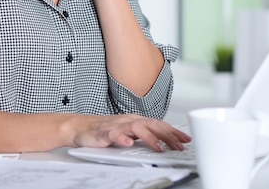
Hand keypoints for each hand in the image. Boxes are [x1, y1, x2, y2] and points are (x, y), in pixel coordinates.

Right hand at [73, 114, 191, 151]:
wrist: (82, 128)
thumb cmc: (107, 130)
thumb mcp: (131, 132)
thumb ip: (146, 136)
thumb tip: (166, 143)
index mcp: (138, 120)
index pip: (160, 124)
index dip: (174, 131)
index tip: (186, 139)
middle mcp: (130, 120)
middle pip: (153, 125)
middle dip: (168, 135)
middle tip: (179, 146)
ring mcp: (117, 125)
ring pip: (137, 128)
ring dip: (150, 138)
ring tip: (160, 148)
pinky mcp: (104, 132)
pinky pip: (114, 134)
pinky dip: (122, 138)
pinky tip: (128, 143)